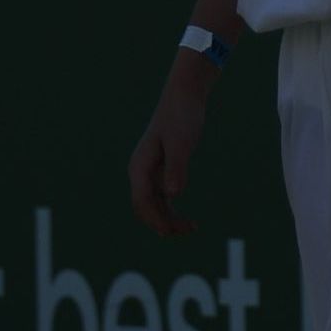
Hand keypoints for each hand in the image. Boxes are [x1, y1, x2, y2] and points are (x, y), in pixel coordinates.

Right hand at [128, 59, 215, 233]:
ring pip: (154, 206)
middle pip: (145, 208)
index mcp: (139, 167)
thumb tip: (173, 194)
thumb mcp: (181, 143)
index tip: (170, 232)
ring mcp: (150, 173)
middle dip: (162, 223)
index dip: (154, 219)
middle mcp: (141, 173)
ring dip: (168, 219)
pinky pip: (162, 199)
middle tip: (187, 231)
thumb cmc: (181, 118)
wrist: (184, 98)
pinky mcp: (161, 171)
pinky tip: (186, 219)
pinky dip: (172, 210)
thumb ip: (176, 168)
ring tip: (191, 228)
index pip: (142, 201)